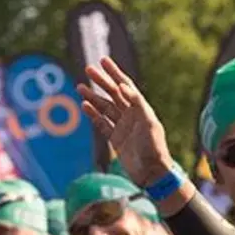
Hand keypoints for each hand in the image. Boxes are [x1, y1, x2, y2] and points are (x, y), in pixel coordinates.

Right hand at [78, 57, 172, 185]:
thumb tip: (123, 86)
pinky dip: (93, 114)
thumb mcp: (148, 122)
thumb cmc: (154, 147)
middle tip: (88, 69)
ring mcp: (123, 127)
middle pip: (113, 93)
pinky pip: (102, 123)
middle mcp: (132, 115)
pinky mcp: (116, 139)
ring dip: (93, 97)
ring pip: (105, 107)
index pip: (126, 86)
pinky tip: (84, 106)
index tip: (104, 61)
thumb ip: (136, 103)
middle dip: (101, 81)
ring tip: (80, 86)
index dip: (115, 73)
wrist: (151, 173)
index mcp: (141, 108)